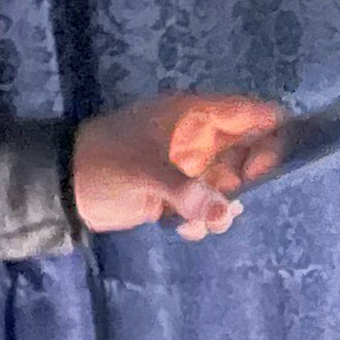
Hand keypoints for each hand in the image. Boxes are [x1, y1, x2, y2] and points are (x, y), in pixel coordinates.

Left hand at [73, 91, 287, 237]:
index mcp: (193, 115)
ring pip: (228, 186)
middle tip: (234, 199)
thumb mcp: (145, 172)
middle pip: (247, 152)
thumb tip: (224, 214)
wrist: (62, 188)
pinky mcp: (176, 194)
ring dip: (222, 207)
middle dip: (248, 179)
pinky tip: (178, 227)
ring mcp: (188, 168)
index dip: (271, 130)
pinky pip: (205, 207)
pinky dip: (200, 221)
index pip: (248, 112)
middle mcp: (198, 139)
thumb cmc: (105, 164)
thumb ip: (187, 192)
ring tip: (201, 220)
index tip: (276, 162)